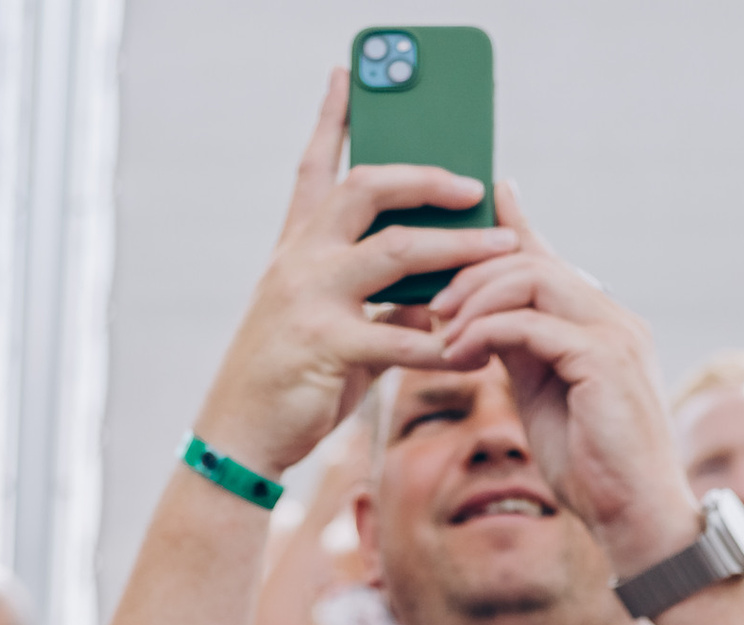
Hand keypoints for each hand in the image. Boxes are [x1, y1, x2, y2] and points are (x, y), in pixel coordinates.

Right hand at [193, 71, 516, 479]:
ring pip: (395, 252)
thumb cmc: (292, 379)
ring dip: (455, 250)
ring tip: (502, 251)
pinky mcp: (326, 345)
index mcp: (298, 245)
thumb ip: (381, 303)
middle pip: (366, 188)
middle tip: (473, 184)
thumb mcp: (334, 327)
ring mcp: (311, 297)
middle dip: (424, 178)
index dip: (333, 116)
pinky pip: (400, 337)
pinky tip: (477, 352)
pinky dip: (445, 345)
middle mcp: (301, 257)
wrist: (240, 433)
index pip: (316, 164)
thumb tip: (434, 294)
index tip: (348, 72)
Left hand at [422, 210, 701, 578]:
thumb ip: (520, 349)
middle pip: (534, 259)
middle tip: (435, 304)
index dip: (505, 233)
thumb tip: (479, 316)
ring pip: (531, 278)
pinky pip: (529, 323)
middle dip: (475, 272)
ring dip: (476, 299)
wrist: (636, 520)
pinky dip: (486, 331)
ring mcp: (615, 335)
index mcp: (606, 325)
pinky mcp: (604, 359)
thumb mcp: (542, 396)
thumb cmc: (592, 470)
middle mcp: (616, 319)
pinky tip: (460, 353)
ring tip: (444, 331)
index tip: (457, 233)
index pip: (548, 261)